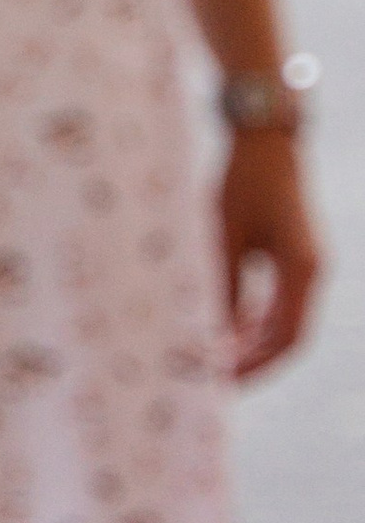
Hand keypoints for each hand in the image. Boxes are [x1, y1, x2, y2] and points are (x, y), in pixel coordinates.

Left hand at [220, 130, 321, 379]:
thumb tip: (211, 334)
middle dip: (253, 361)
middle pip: (287, 336)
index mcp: (301, 270)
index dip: (256, 366)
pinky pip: (277, 300)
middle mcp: (311, 272)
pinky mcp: (293, 255)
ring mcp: (305, 264)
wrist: (264, 139)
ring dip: (252, 343)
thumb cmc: (242, 182)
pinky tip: (224, 330)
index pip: (286, 339)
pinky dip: (254, 320)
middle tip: (214, 380)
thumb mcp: (224, 237)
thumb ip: (222, 287)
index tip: (224, 383)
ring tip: (214, 360)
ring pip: (283, 321)